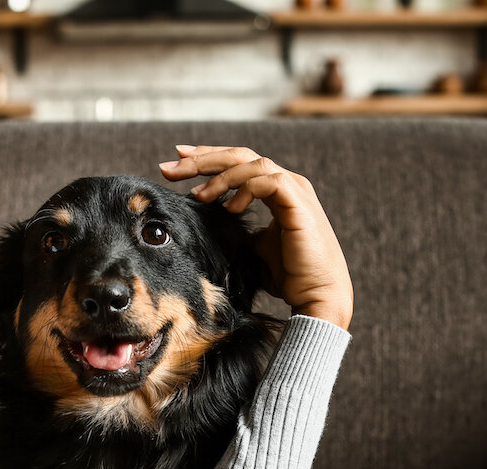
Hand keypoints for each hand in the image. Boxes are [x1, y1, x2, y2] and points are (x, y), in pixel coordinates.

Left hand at [159, 145, 352, 329]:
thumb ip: (234, 227)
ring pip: (252, 163)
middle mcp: (287, 183)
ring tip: (198, 195)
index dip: (207, 159)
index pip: (238, 163)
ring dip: (220, 176)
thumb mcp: (252, 246)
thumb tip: (203, 221)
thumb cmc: (288, 275)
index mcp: (276, 190)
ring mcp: (295, 190)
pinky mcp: (299, 203)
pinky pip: (268, 181)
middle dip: (202, 159)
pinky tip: (230, 207)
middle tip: (170, 167)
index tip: (176, 162)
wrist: (316, 295)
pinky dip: (245, 189)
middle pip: (240, 156)